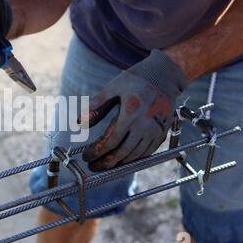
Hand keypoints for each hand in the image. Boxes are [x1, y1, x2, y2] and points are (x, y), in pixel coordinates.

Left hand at [80, 49, 187, 171]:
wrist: (165, 76)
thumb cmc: (135, 80)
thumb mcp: (112, 88)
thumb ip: (95, 106)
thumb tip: (78, 122)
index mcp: (130, 113)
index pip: (110, 141)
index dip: (96, 152)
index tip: (86, 156)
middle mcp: (144, 125)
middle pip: (122, 153)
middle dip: (105, 163)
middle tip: (93, 166)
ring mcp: (155, 131)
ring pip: (135, 155)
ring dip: (118, 163)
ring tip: (105, 164)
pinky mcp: (162, 133)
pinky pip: (147, 153)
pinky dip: (133, 159)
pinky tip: (122, 159)